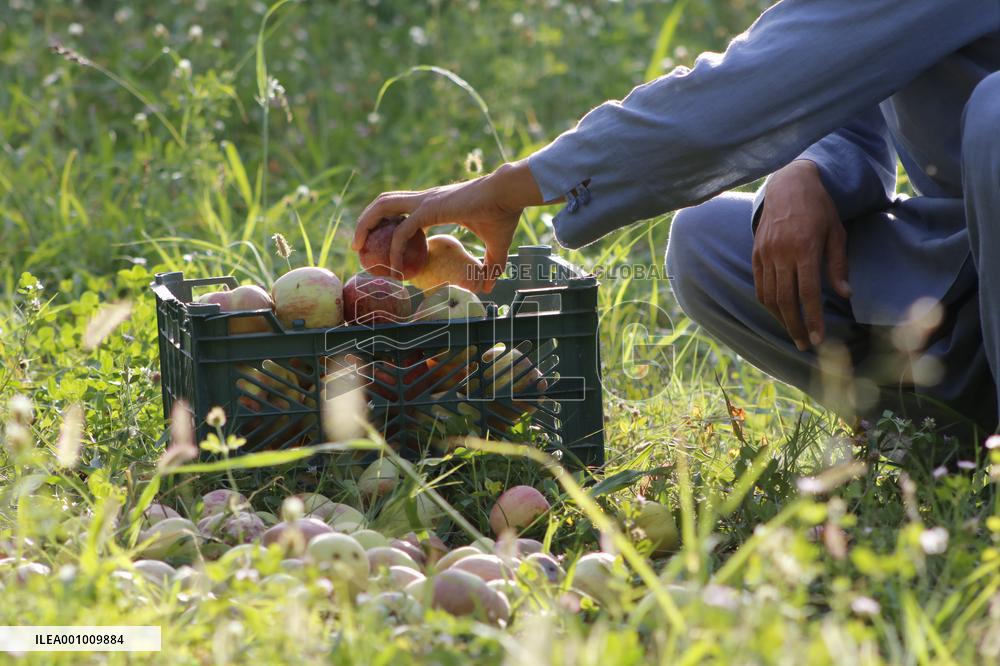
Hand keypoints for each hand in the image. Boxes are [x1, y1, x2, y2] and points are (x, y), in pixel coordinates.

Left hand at [351, 161, 546, 292]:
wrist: (510, 193)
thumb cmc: (505, 214)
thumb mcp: (496, 246)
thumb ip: (489, 266)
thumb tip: (488, 288)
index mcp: (435, 203)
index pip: (401, 209)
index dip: (388, 225)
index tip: (383, 248)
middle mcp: (425, 199)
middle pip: (384, 203)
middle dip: (365, 222)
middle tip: (358, 246)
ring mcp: (425, 202)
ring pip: (382, 209)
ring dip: (365, 227)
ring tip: (358, 249)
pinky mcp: (429, 210)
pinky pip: (402, 232)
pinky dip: (394, 250)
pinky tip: (395, 269)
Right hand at [752, 160, 851, 350]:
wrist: (789, 184)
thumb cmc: (819, 208)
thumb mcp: (837, 233)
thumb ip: (838, 265)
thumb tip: (845, 295)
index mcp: (805, 248)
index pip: (808, 293)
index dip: (812, 318)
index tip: (818, 338)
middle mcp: (782, 252)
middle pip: (785, 300)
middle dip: (795, 326)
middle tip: (804, 345)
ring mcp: (765, 253)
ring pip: (769, 296)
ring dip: (780, 318)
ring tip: (793, 331)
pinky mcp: (756, 252)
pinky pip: (759, 284)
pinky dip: (768, 302)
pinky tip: (779, 311)